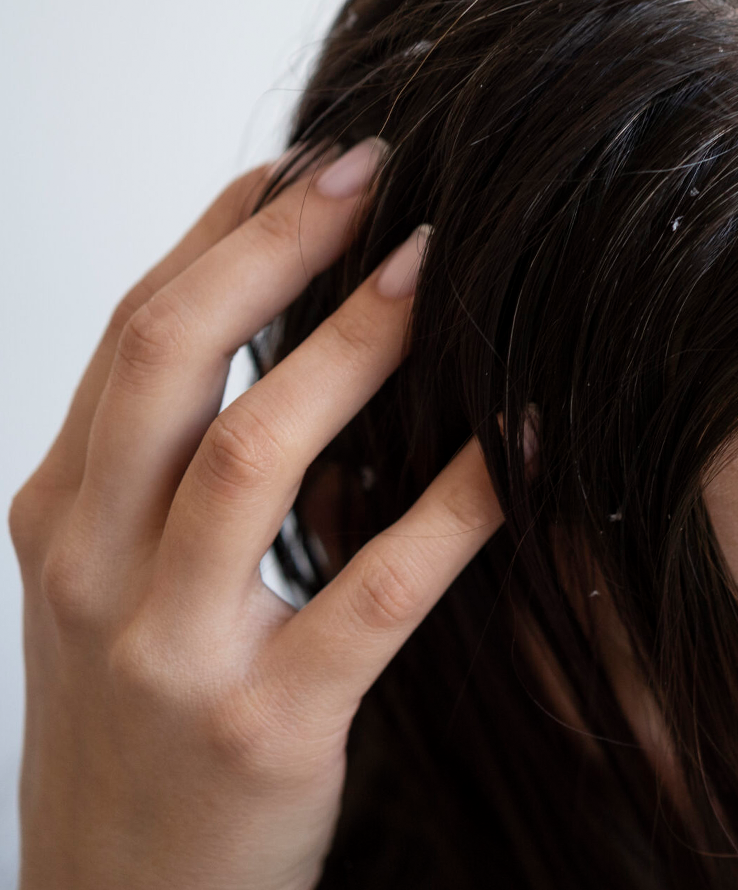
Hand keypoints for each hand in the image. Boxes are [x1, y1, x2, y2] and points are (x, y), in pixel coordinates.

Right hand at [8, 144, 502, 889]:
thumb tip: (288, 326)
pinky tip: (526, 442)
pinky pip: (379, 588)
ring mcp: (172, 653)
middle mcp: (95, 568)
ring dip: (355, 345)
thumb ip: (173, 468)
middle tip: (375, 168)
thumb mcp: (116, 586)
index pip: (134, 335)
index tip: (306, 162)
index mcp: (60, 516)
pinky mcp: (268, 726)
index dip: (223, 233)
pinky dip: (462, 503)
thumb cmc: (140, 724)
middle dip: (276, 247)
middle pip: (172, 360)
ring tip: (434, 264)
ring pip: (258, 455)